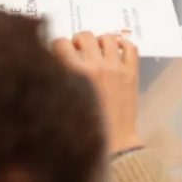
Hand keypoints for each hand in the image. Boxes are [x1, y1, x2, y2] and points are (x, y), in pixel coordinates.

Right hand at [52, 31, 140, 154]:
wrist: (115, 145)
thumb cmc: (85, 130)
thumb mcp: (61, 106)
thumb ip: (56, 83)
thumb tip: (49, 67)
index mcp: (75, 74)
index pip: (60, 43)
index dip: (57, 46)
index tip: (59, 53)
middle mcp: (96, 66)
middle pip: (84, 36)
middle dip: (78, 41)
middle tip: (78, 51)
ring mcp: (116, 68)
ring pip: (107, 37)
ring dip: (99, 41)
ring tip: (97, 51)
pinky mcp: (132, 73)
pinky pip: (130, 47)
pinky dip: (123, 44)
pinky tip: (117, 50)